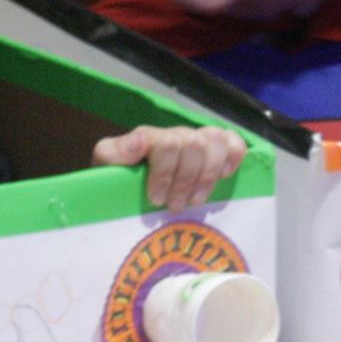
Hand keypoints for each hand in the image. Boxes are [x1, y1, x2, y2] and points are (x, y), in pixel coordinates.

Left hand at [93, 125, 248, 211]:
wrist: (130, 191)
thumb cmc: (119, 181)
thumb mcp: (106, 167)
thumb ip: (114, 152)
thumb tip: (140, 142)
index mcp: (150, 137)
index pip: (166, 143)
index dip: (164, 173)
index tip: (156, 199)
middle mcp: (176, 135)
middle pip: (193, 144)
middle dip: (186, 179)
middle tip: (175, 206)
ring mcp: (198, 140)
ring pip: (215, 141)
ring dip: (208, 175)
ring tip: (196, 201)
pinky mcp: (216, 150)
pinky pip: (234, 142)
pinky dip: (233, 157)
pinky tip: (224, 176)